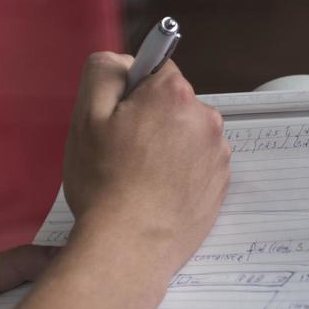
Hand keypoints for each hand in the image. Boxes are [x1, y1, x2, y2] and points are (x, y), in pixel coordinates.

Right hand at [61, 53, 230, 276]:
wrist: (130, 247)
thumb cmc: (105, 182)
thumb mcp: (86, 116)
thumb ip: (104, 71)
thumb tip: (126, 61)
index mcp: (174, 94)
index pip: (156, 70)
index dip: (132, 93)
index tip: (120, 119)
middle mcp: (206, 118)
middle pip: (174, 103)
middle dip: (152, 119)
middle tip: (124, 153)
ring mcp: (218, 153)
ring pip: (187, 134)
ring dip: (168, 147)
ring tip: (141, 179)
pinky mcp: (222, 183)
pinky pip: (198, 164)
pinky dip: (181, 172)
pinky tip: (158, 193)